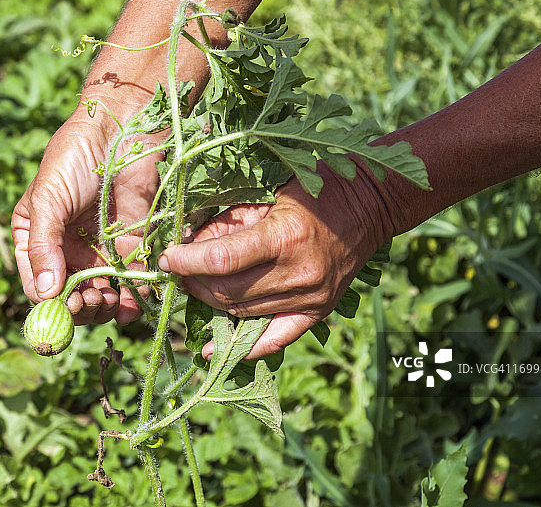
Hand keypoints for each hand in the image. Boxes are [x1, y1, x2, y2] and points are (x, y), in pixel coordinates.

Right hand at [12, 105, 160, 324]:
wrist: (121, 130)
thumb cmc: (74, 157)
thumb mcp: (47, 199)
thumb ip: (44, 246)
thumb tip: (46, 293)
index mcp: (38, 240)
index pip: (38, 285)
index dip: (51, 304)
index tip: (68, 307)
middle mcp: (67, 251)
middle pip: (70, 298)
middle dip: (81, 308)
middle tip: (94, 302)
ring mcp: (100, 251)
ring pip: (101, 296)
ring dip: (106, 308)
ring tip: (111, 300)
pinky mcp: (132, 247)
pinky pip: (131, 282)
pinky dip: (133, 297)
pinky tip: (134, 301)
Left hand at [158, 163, 390, 358]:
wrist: (374, 204)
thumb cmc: (320, 187)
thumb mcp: (269, 193)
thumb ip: (230, 221)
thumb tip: (190, 245)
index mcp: (286, 237)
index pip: (222, 261)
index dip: (186, 262)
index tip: (166, 257)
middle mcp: (300, 274)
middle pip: (228, 292)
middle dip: (192, 283)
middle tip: (177, 270)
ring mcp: (312, 298)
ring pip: (243, 314)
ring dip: (210, 303)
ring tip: (193, 287)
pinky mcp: (319, 311)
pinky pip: (275, 338)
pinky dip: (242, 348)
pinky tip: (213, 352)